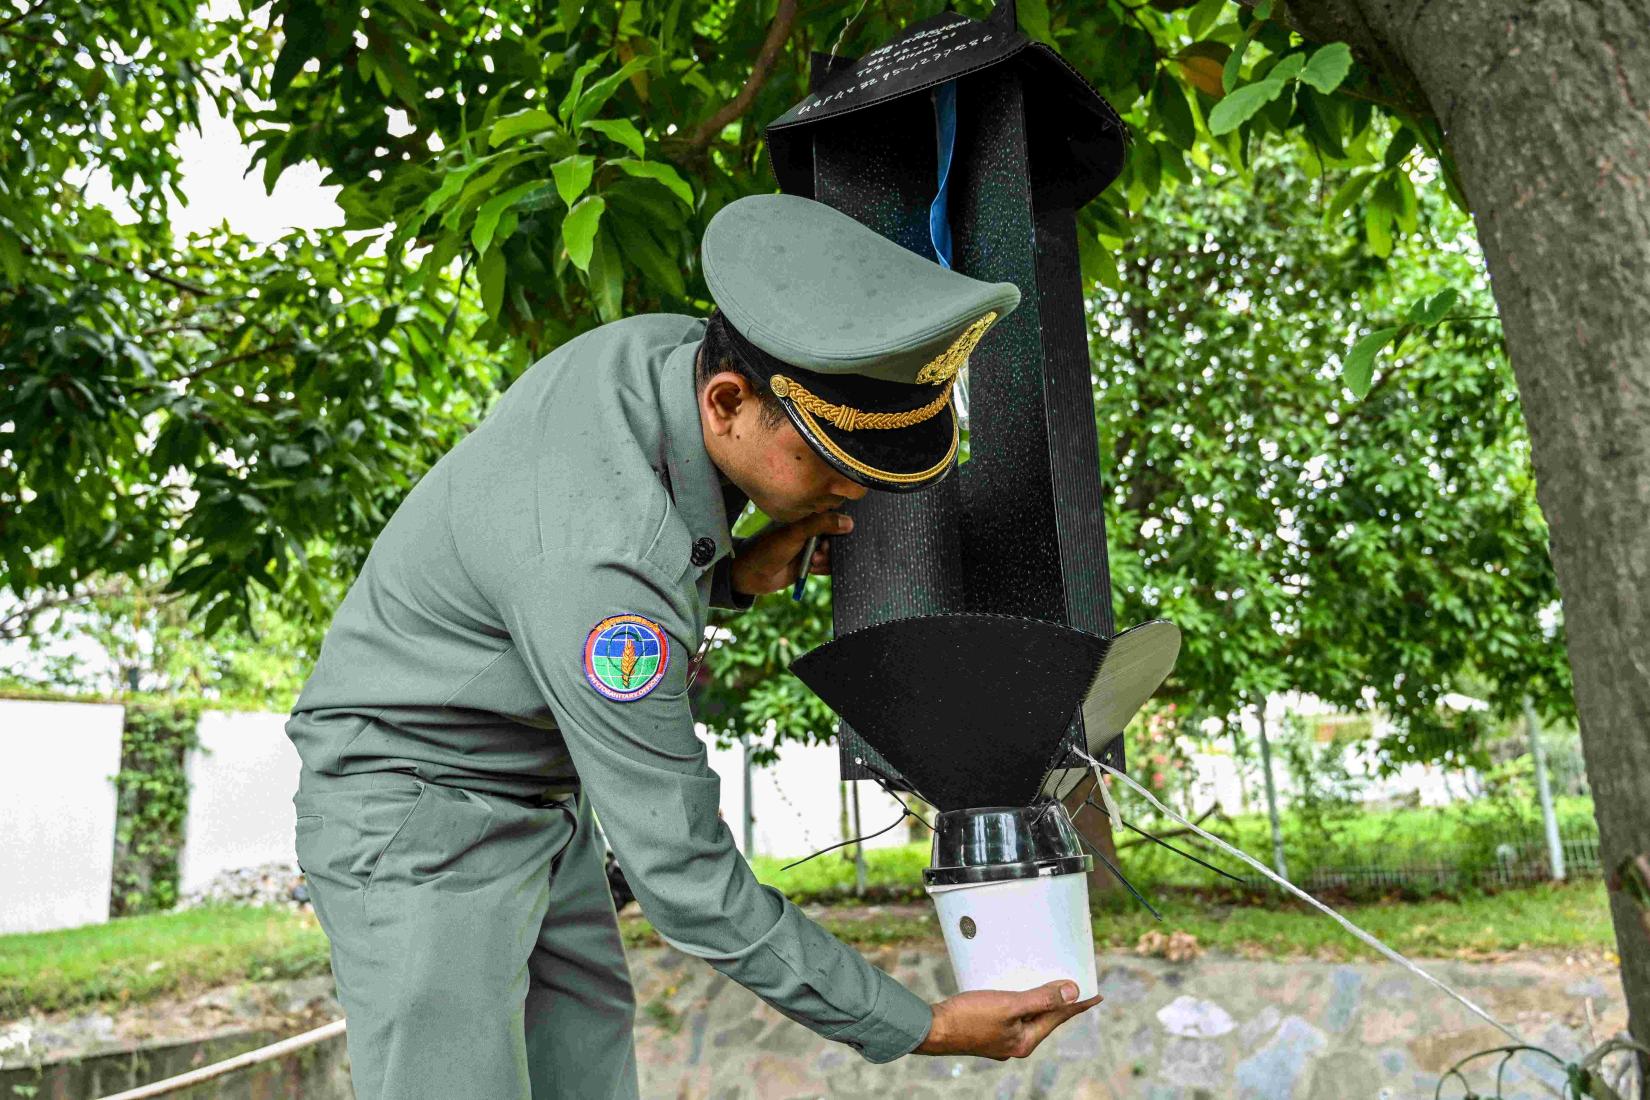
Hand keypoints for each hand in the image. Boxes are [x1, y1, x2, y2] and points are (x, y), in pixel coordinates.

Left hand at [727, 512, 852, 596]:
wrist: (752, 575)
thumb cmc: (768, 548)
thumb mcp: (795, 533)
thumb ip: (821, 524)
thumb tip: (849, 522)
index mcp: (805, 515)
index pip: (832, 514)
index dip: (839, 522)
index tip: (842, 532)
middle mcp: (810, 529)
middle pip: (836, 534)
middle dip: (833, 545)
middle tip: (821, 551)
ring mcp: (810, 546)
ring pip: (833, 551)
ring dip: (827, 559)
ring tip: (812, 562)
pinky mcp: (810, 563)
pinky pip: (827, 564)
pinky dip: (824, 568)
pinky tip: (812, 570)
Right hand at [915, 981, 1101, 1060]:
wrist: (932, 1029)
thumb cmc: (967, 1018)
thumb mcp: (1009, 1005)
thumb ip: (1041, 999)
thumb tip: (1072, 992)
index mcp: (1024, 1042)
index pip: (1059, 1017)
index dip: (1078, 1004)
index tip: (1096, 995)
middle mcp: (1015, 1044)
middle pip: (1045, 1018)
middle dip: (1060, 1002)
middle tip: (1075, 987)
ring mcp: (1000, 1039)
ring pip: (1028, 1016)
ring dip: (1039, 1000)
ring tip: (1048, 986)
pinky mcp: (986, 1031)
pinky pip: (1012, 1014)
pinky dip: (1019, 1001)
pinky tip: (1014, 991)